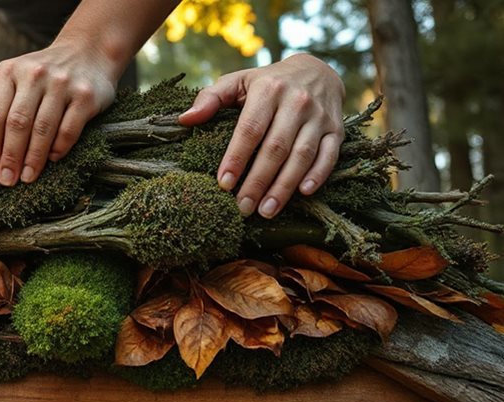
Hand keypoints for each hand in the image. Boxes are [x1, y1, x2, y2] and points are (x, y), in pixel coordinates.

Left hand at [0, 42, 117, 185]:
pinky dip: (58, 149)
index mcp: (9, 71)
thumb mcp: (16, 80)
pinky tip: (51, 161)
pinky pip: (68, 130)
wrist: (88, 52)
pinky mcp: (86, 96)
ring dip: (33, 158)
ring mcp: (62, 83)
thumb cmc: (43, 77)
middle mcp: (34, 73)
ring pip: (42, 129)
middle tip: (6, 180)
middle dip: (10, 157)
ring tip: (26, 178)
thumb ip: (2, 109)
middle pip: (17, 124)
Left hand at [179, 54, 344, 218]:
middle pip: (275, 148)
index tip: (223, 184)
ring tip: (266, 211)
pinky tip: (303, 193)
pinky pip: (329, 155)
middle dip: (258, 181)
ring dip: (284, 186)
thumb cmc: (268, 83)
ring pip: (302, 155)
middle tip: (242, 207)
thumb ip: (211, 98)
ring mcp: (319, 116)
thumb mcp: (239, 81)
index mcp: (268, 90)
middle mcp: (296, 102)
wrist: (317, 70)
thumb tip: (184, 120)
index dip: (237, 158)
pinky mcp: (337, 129)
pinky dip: (318, 175)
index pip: (250, 129)